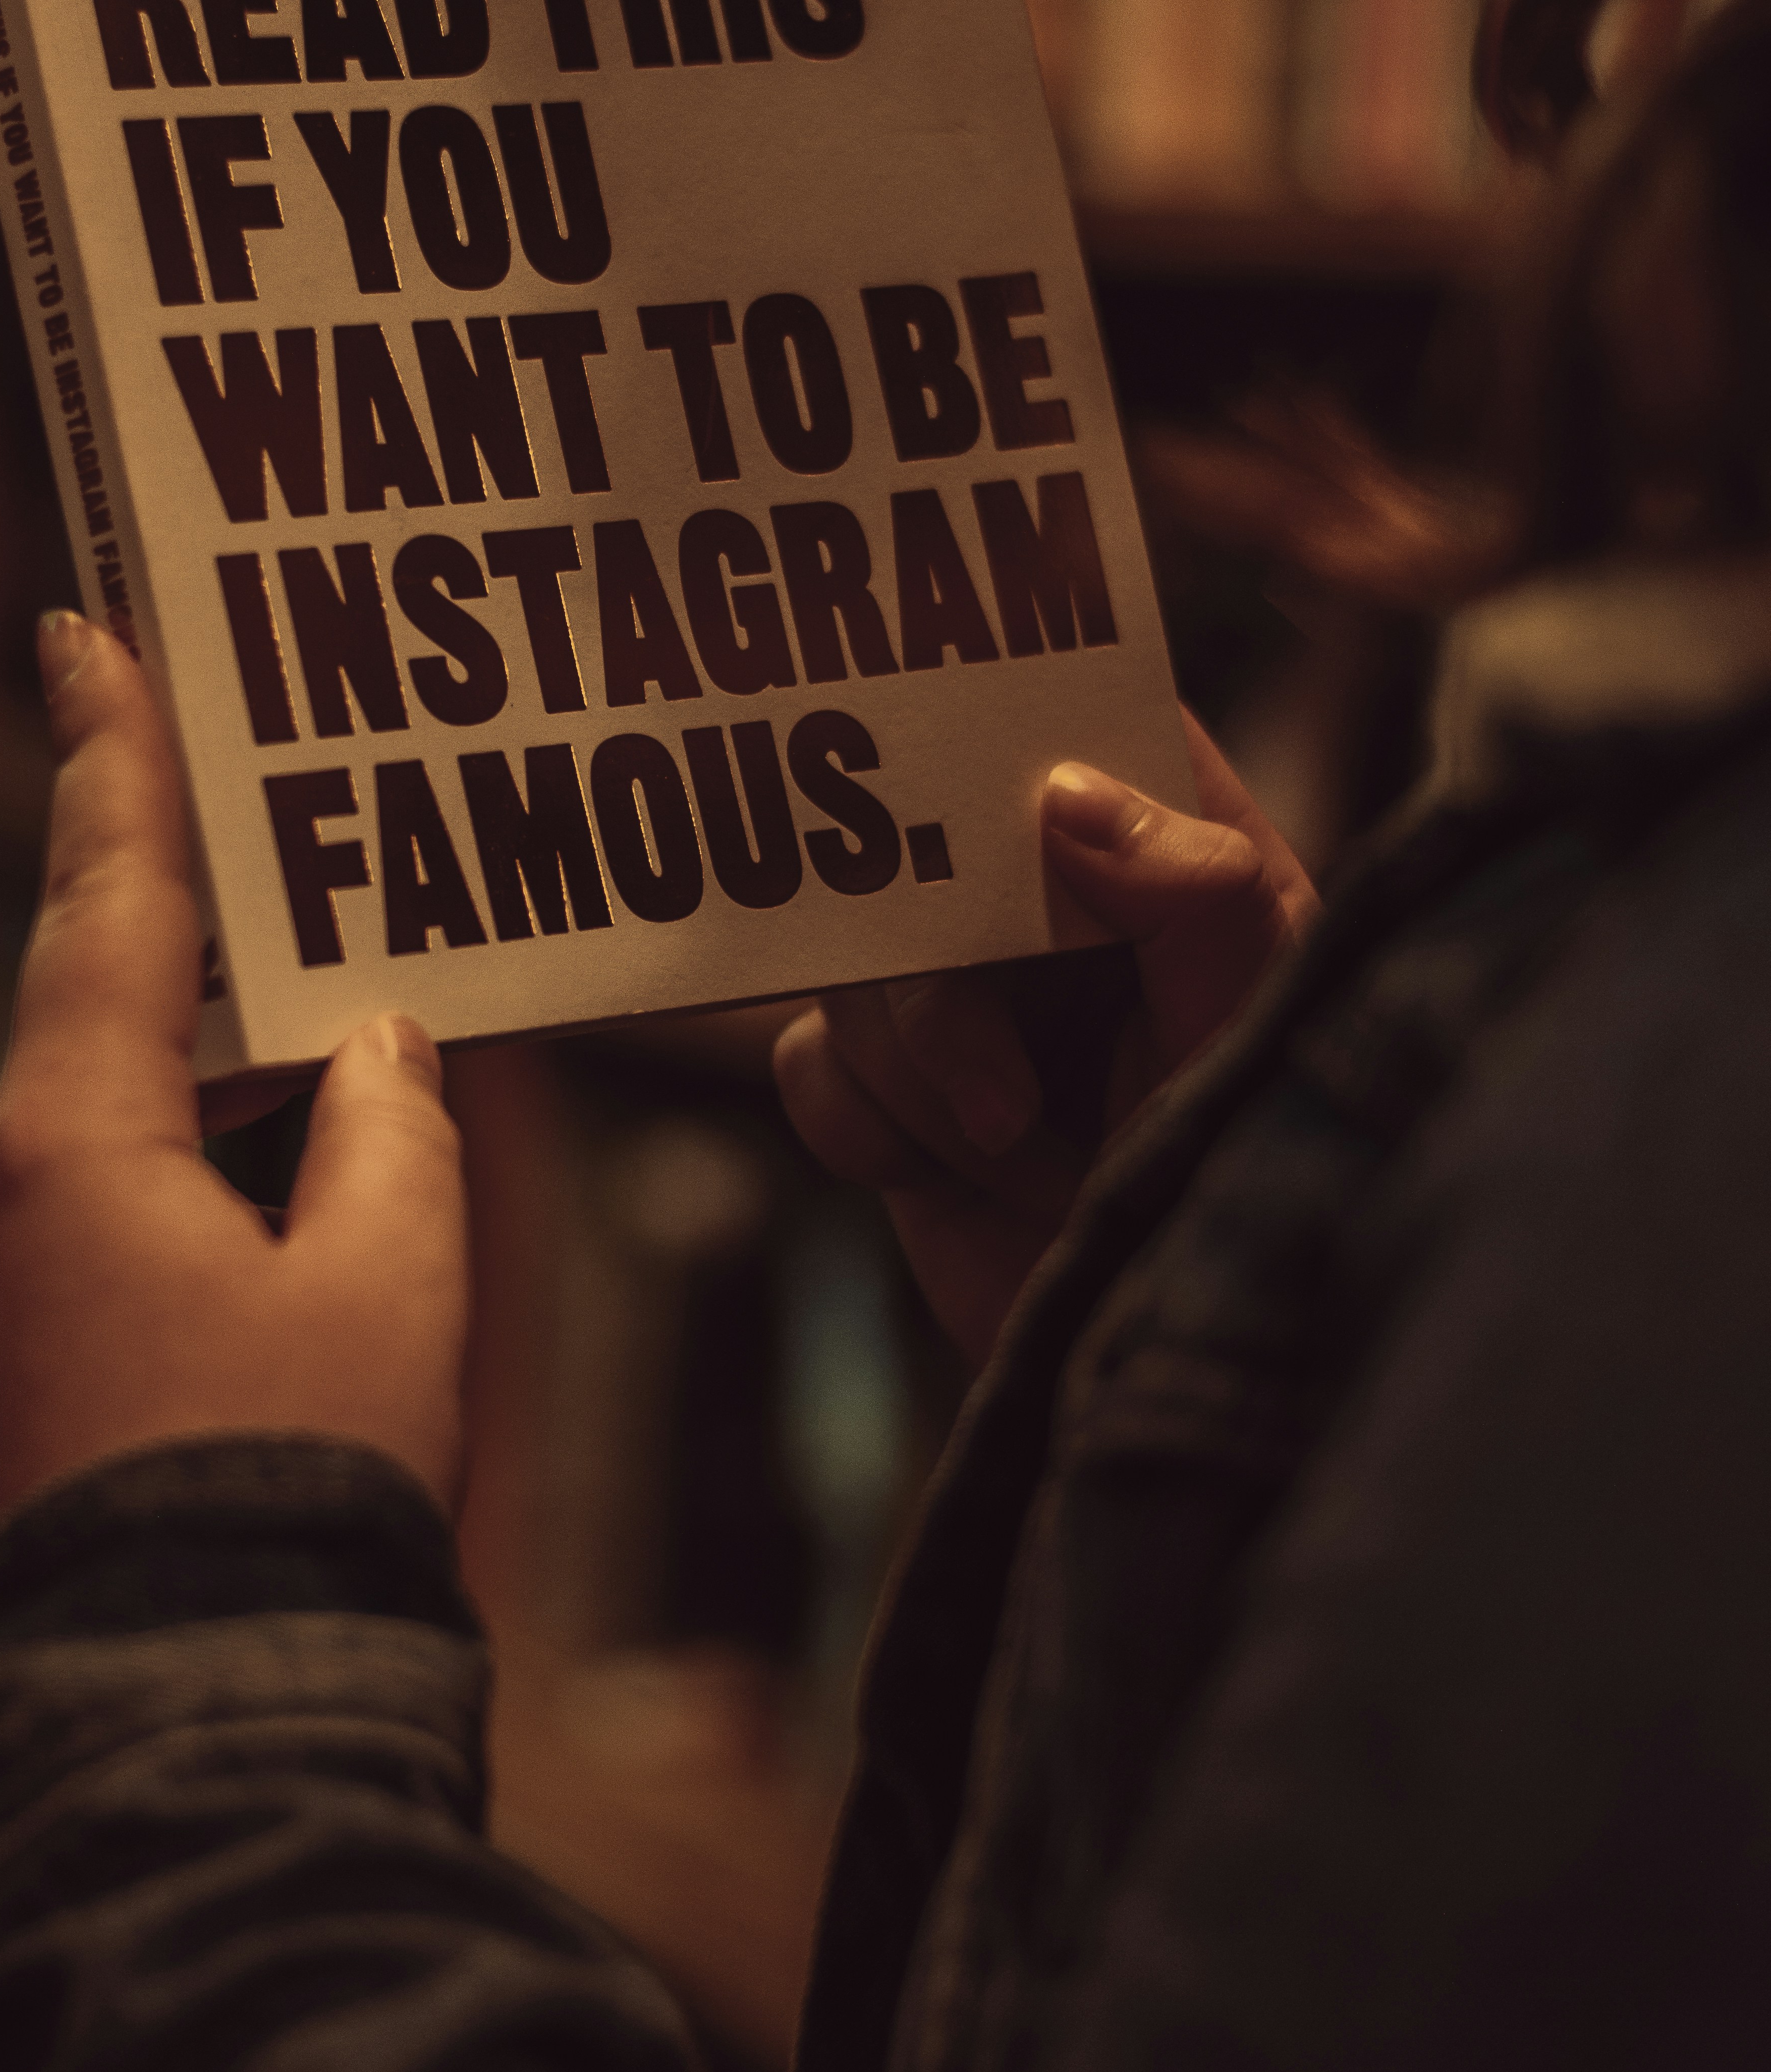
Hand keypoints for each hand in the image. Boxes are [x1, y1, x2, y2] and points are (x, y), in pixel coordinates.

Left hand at [0, 613, 470, 1606]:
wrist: (176, 1749)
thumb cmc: (301, 1492)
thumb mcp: (397, 1284)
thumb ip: (392, 1132)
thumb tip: (375, 1053)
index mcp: (66, 1152)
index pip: (103, 907)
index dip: (106, 761)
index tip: (74, 635)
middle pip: (105, 1071)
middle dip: (215, 1054)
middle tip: (312, 1029)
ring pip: (86, 1197)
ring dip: (194, 1198)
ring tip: (314, 1278)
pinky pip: (53, 1302)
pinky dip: (147, 1292)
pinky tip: (239, 1373)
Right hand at [773, 711, 1317, 1367]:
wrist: (1171, 1361)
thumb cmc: (1259, 1185)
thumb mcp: (1259, 1032)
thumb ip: (1196, 895)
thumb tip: (1065, 793)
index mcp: (1174, 857)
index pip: (1091, 721)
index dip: (1019, 710)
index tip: (964, 738)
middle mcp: (1058, 911)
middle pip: (920, 849)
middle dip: (942, 988)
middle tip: (1004, 1099)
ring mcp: (968, 998)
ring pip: (855, 969)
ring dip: (922, 1079)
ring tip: (1025, 1159)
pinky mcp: (897, 1090)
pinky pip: (812, 1064)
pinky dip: (868, 1129)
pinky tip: (955, 1176)